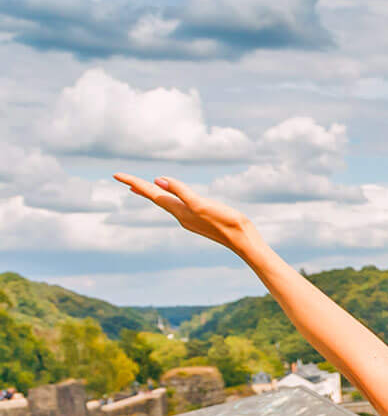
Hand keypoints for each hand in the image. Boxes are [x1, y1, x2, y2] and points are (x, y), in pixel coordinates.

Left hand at [114, 174, 264, 256]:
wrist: (243, 241)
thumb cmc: (225, 222)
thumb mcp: (201, 204)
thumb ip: (181, 192)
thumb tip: (157, 180)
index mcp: (179, 210)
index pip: (152, 193)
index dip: (134, 183)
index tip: (116, 175)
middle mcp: (181, 215)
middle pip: (155, 198)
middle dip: (140, 188)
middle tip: (124, 180)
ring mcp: (190, 219)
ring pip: (165, 203)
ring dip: (152, 194)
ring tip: (141, 187)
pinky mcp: (200, 220)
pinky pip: (177, 206)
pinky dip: (167, 198)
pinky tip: (171, 198)